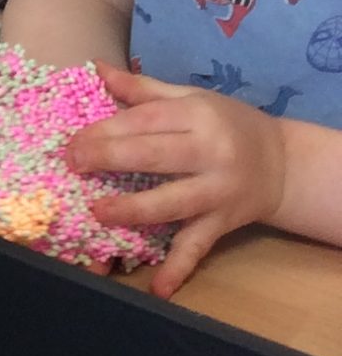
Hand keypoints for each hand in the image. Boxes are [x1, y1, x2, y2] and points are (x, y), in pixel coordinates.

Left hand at [66, 68, 287, 297]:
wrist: (283, 164)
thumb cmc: (228, 124)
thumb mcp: (191, 98)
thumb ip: (144, 89)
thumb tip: (98, 68)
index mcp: (196, 116)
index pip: (145, 120)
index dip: (106, 130)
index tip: (73, 140)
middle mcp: (209, 152)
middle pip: (154, 156)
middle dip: (109, 159)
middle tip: (72, 165)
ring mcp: (217, 192)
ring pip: (172, 203)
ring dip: (133, 210)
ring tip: (97, 213)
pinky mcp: (222, 224)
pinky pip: (197, 247)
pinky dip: (178, 269)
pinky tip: (157, 288)